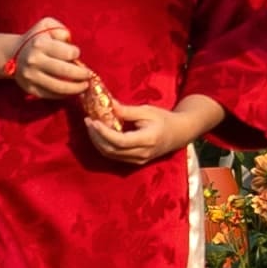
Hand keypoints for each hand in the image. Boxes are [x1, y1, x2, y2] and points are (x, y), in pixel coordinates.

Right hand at [8, 18, 97, 105]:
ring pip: (58, 87)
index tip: (77, 54)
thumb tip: (70, 41)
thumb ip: (60, 30)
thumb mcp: (46, 25)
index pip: (67, 52)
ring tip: (84, 86)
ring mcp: (31, 76)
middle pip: (65, 72)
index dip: (76, 53)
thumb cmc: (36, 38)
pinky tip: (72, 91)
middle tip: (89, 75)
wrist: (12, 53)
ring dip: (76, 88)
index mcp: (40, 44)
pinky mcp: (29, 89)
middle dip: (81, 74)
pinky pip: (50, 95)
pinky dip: (63, 95)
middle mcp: (34, 61)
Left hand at [74, 92, 201, 165]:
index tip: (93, 121)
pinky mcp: (134, 162)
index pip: (120, 141)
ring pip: (110, 155)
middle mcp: (141, 154)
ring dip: (97, 142)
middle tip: (88, 121)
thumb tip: (108, 104)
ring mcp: (138, 160)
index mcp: (147, 139)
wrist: (179, 134)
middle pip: (112, 150)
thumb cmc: (164, 119)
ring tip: (91, 127)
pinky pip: (114, 156)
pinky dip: (104, 146)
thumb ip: (127, 111)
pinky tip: (99, 135)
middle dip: (96, 137)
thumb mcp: (148, 111)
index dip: (104, 133)